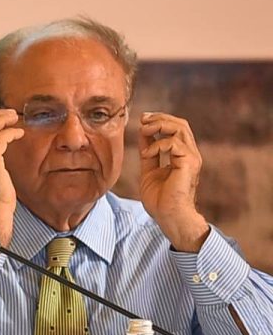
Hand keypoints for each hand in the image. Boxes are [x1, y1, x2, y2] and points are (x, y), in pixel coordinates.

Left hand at [138, 112, 209, 250]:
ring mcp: (192, 158)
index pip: (176, 128)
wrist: (168, 216)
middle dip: (160, 118)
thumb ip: (149, 152)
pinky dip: (157, 145)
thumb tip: (143, 134)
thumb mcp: (149, 170)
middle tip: (143, 120)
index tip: (142, 119)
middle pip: (181, 124)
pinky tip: (146, 155)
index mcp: (182, 155)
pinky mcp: (189, 163)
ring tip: (144, 132)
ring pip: (180, 128)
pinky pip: (174, 143)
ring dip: (158, 126)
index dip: (160, 120)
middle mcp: (190, 154)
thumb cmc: (160, 200)